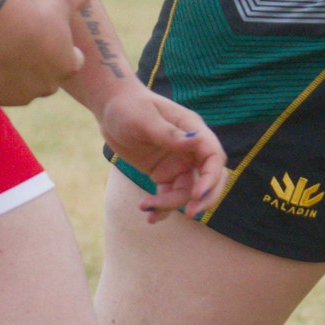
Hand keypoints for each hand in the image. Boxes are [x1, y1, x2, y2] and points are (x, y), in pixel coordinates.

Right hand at [0, 0, 89, 105]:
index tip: (50, 39)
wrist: (2, 31)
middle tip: (18, 43)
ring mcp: (20, 95)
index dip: (63, 51)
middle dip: (33, 64)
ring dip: (5, 72)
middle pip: (43, 78)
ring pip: (12, 84)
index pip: (72, 62)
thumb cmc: (36, 15)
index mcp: (67, 66)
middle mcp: (46, 87)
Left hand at [98, 80, 226, 218]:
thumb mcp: (144, 119)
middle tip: (190, 214)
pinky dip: (162, 208)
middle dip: (203, 198)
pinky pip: (169, 195)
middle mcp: (190, 149)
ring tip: (146, 207)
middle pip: (209, 179)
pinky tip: (150, 217)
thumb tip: (195, 141)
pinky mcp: (163, 173)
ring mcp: (178, 163)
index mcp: (192, 130)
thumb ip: (168, 133)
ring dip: (171, 204)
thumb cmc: (128, 106)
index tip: (197, 194)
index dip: (211, 178)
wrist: (110, 107)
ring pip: (186, 191)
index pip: (213, 157)